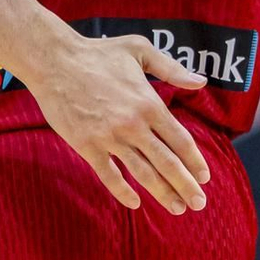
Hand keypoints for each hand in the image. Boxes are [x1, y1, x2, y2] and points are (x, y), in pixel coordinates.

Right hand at [25, 31, 209, 214]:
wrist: (55, 61)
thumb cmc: (98, 53)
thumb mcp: (140, 50)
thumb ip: (172, 69)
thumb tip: (202, 82)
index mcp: (150, 104)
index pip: (181, 140)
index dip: (195, 162)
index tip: (205, 177)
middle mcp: (134, 125)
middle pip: (167, 162)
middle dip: (186, 185)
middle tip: (199, 203)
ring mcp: (110, 138)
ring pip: (143, 173)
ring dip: (162, 193)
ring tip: (177, 208)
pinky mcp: (87, 146)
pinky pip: (108, 175)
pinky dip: (122, 191)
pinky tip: (135, 202)